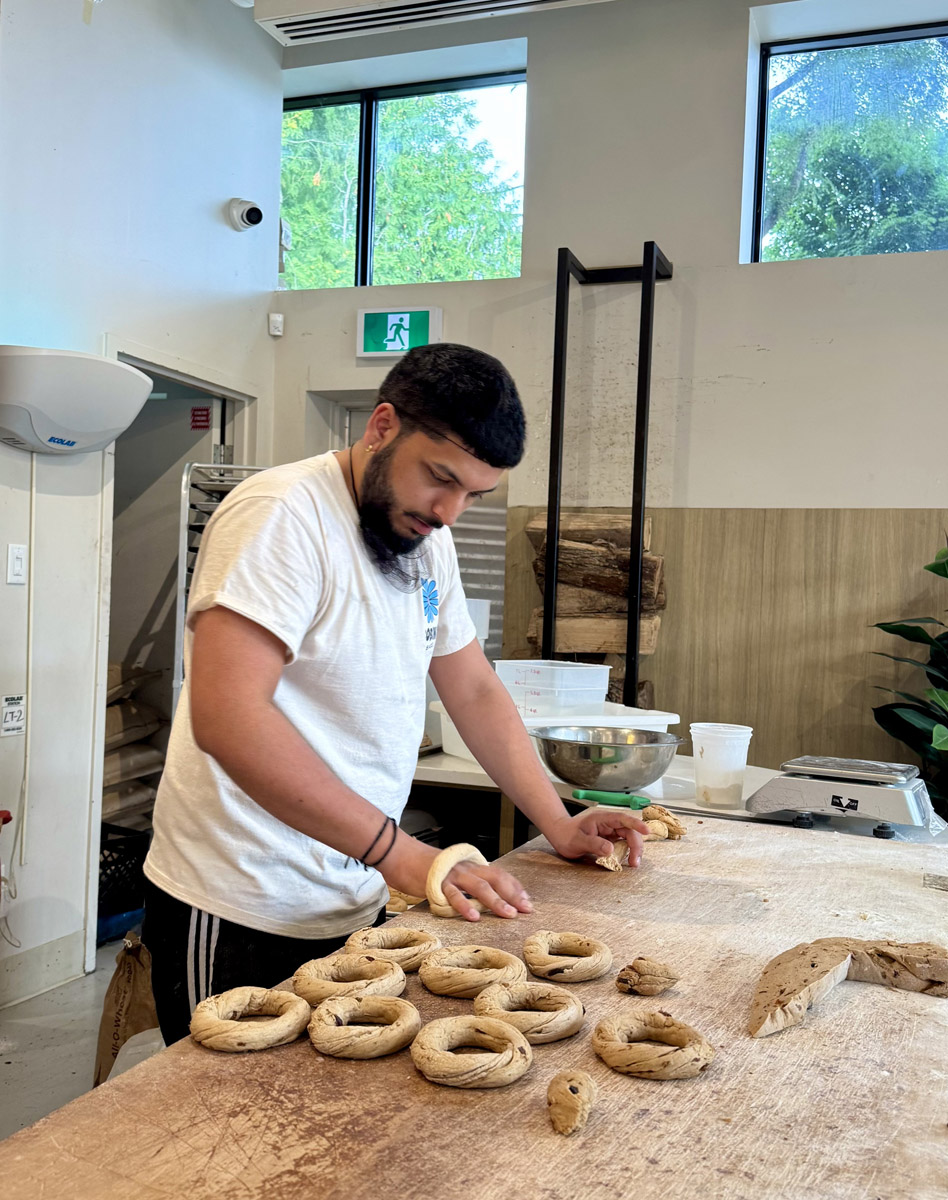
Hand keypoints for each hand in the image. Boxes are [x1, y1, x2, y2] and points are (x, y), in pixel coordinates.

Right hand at [381, 835, 531, 921]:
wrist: (400, 854)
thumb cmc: (424, 866)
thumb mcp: (451, 872)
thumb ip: (466, 883)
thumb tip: (482, 899)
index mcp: (470, 866)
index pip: (499, 874)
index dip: (515, 887)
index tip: (527, 901)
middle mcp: (466, 869)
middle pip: (495, 879)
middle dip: (513, 894)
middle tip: (526, 910)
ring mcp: (452, 875)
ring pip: (479, 887)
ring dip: (496, 901)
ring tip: (508, 915)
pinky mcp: (436, 883)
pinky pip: (453, 895)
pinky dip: (464, 906)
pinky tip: (473, 917)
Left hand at [546, 808, 649, 867]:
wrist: (559, 834)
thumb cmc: (566, 835)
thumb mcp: (578, 841)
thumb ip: (594, 844)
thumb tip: (611, 850)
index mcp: (602, 819)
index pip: (623, 819)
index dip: (636, 824)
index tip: (647, 831)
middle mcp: (608, 824)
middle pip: (629, 831)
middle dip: (636, 845)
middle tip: (634, 862)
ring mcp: (610, 832)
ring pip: (628, 838)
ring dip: (633, 850)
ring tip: (633, 863)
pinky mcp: (609, 839)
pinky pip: (622, 844)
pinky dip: (627, 852)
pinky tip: (626, 861)